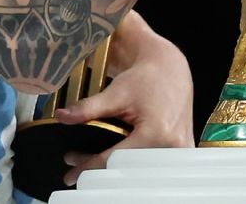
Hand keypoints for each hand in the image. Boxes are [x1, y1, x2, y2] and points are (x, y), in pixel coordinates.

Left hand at [54, 12, 193, 185]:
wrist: (171, 69)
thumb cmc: (146, 77)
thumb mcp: (116, 92)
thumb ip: (88, 108)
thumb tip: (63, 117)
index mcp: (157, 132)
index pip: (116, 159)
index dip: (90, 167)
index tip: (72, 175)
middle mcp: (171, 145)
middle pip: (128, 170)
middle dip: (100, 171)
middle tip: (77, 169)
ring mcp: (179, 150)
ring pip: (140, 171)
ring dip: (116, 171)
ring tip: (92, 166)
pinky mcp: (182, 150)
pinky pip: (154, 165)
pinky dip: (133, 166)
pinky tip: (116, 164)